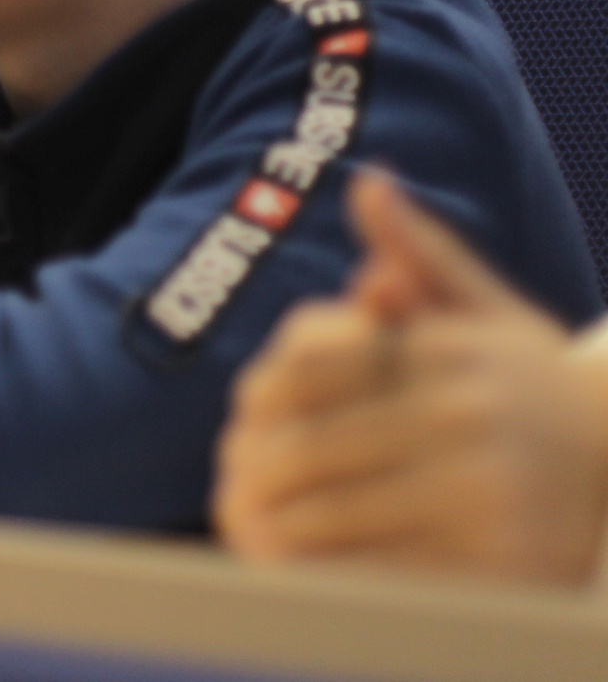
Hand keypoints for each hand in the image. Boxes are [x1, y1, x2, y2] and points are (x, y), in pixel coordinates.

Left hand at [216, 173, 607, 583]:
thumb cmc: (530, 382)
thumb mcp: (484, 308)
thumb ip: (420, 252)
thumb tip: (366, 182)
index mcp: (454, 349)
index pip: (318, 366)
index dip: (266, 394)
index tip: (243, 417)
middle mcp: (473, 415)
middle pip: (319, 446)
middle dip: (261, 468)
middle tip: (228, 488)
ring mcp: (492, 492)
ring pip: (341, 514)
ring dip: (279, 527)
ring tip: (248, 531)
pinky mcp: (508, 565)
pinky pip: (390, 574)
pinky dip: (334, 578)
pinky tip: (306, 576)